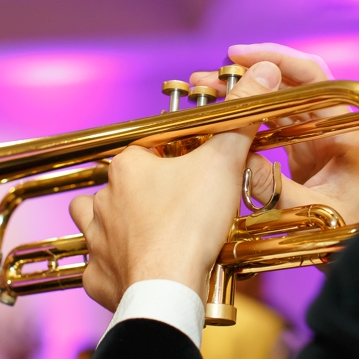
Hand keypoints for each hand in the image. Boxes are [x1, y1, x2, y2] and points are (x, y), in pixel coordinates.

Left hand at [69, 62, 281, 311]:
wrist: (169, 288)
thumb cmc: (191, 223)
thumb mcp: (224, 161)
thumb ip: (240, 116)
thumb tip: (263, 70)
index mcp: (127, 168)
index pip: (145, 151)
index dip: (171, 159)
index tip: (192, 170)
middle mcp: (103, 200)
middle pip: (120, 187)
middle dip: (145, 194)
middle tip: (179, 206)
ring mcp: (96, 241)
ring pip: (95, 223)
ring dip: (115, 225)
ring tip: (147, 233)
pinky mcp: (99, 279)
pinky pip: (101, 268)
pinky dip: (115, 269)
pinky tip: (138, 271)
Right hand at [190, 43, 358, 223]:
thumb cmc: (357, 231)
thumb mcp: (315, 211)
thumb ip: (275, 188)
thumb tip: (236, 159)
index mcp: (345, 131)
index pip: (313, 78)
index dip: (277, 60)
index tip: (239, 56)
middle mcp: (331, 128)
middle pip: (289, 87)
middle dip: (250, 76)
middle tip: (210, 77)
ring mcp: (316, 141)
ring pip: (276, 106)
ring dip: (244, 98)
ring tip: (208, 93)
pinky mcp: (302, 157)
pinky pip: (272, 129)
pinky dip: (248, 121)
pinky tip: (223, 121)